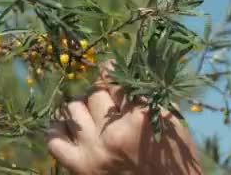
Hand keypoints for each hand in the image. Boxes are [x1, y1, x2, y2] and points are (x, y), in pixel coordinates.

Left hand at [46, 60, 202, 174]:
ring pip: (73, 110)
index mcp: (140, 118)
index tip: (109, 65)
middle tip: (104, 90)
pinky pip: (56, 142)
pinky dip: (58, 129)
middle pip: (95, 93)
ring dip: (81, 105)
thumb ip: (148, 97)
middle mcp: (113, 133)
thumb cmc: (174, 158)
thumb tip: (127, 74)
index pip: (117, 81)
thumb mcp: (170, 122)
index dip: (112, 69)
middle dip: (100, 88)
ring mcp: (94, 151)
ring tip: (89, 109)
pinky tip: (68, 125)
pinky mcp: (81, 168)